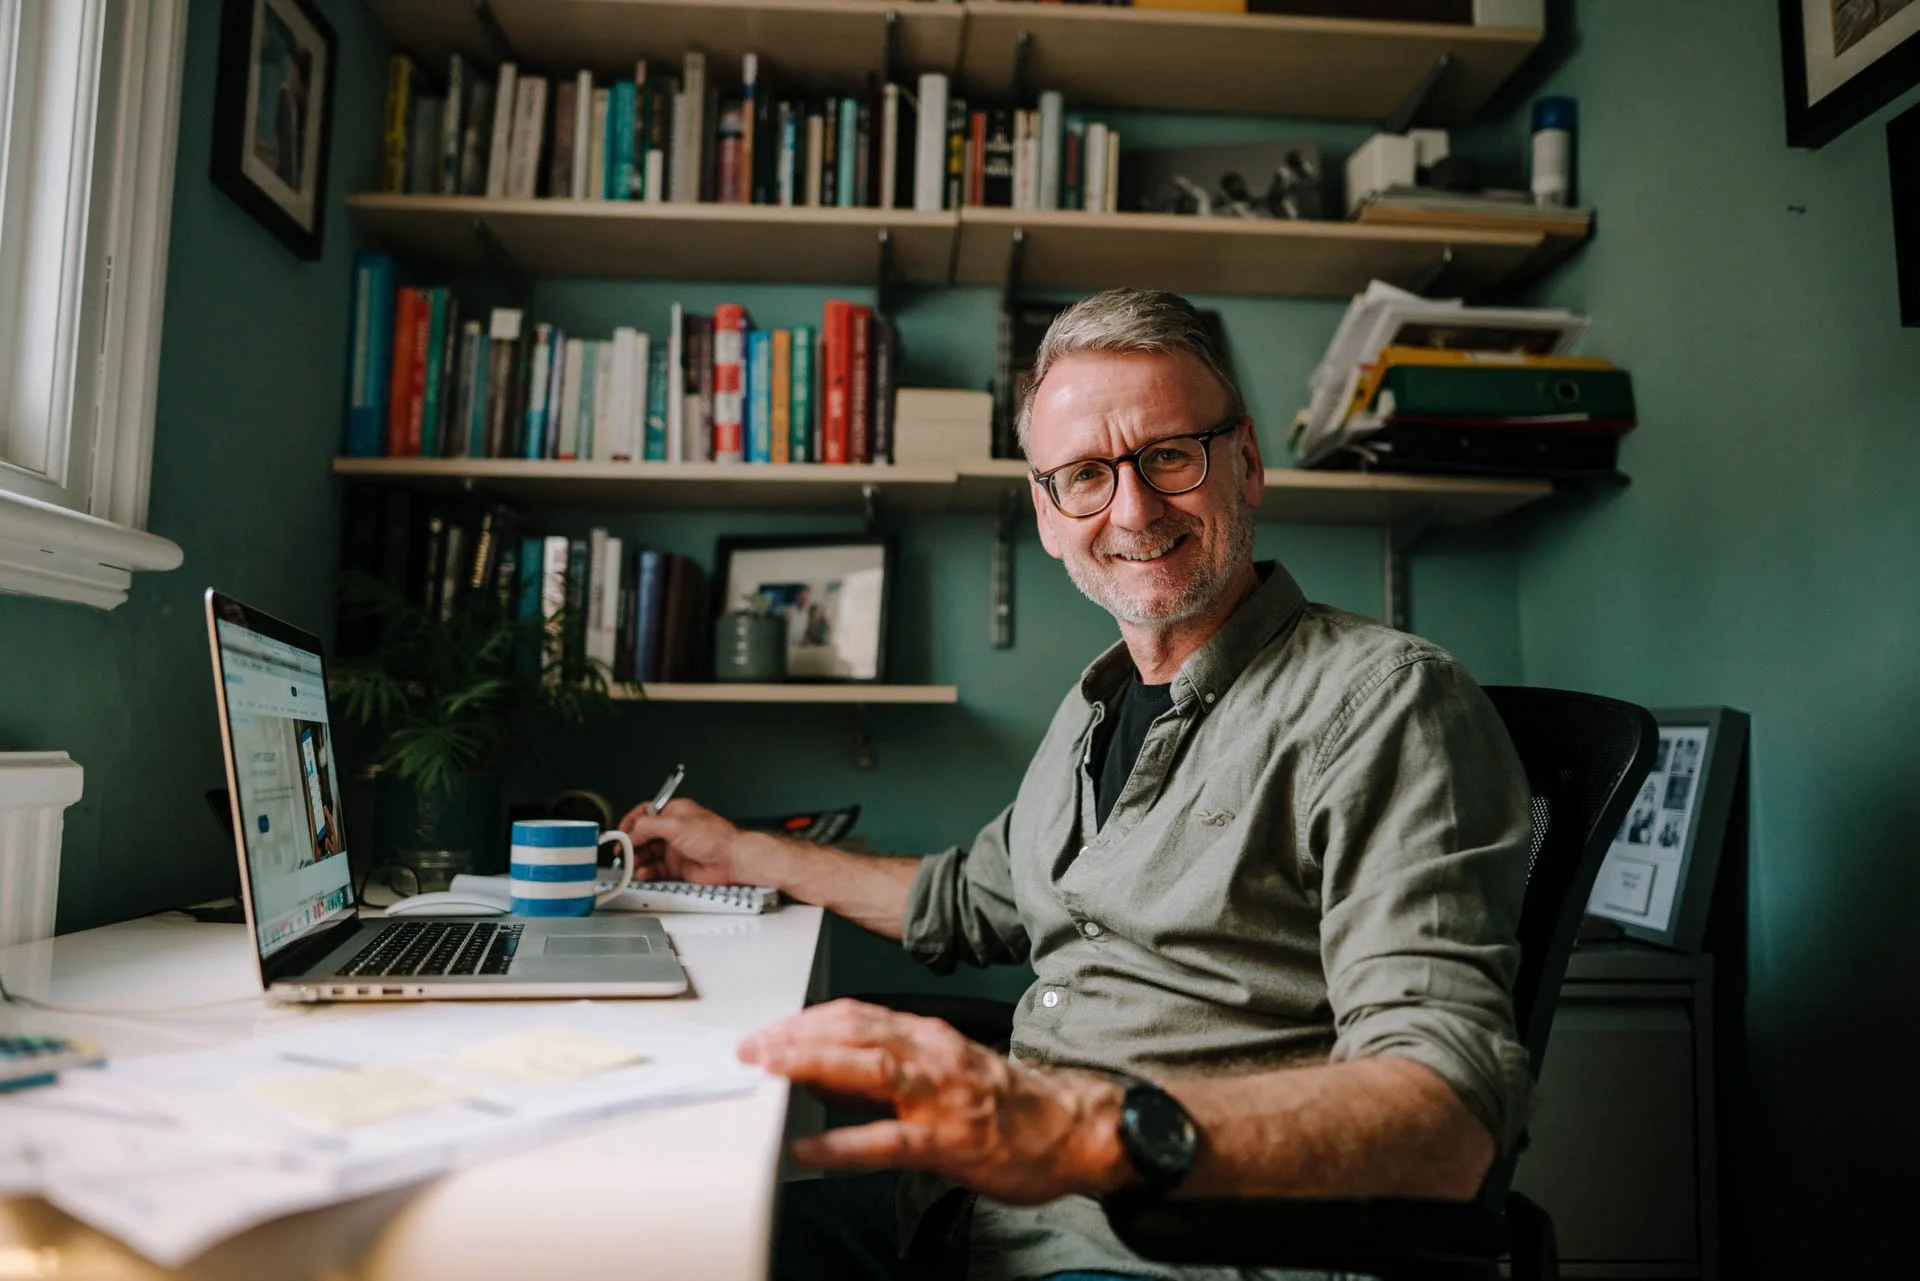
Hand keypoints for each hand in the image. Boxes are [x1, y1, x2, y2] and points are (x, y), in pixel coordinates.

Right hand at [617, 796, 770, 884]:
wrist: (733, 861)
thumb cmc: (716, 838)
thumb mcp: (677, 825)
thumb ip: (649, 826)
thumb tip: (631, 831)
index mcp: (674, 812)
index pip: (644, 814)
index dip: (630, 823)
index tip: (620, 834)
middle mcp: (673, 830)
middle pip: (643, 836)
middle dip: (631, 845)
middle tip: (623, 853)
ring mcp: (675, 849)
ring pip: (647, 854)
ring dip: (636, 860)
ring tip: (631, 866)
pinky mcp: (677, 867)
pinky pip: (655, 870)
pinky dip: (647, 872)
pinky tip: (643, 874)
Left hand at [738, 999, 1132, 1204]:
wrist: (1071, 1128)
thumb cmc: (1006, 1103)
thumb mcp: (942, 1069)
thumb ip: (887, 1069)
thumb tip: (823, 1080)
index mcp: (926, 1035)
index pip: (852, 1015)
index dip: (802, 1020)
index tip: (763, 1032)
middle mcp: (930, 1053)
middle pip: (851, 1030)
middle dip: (792, 1036)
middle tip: (748, 1049)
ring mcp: (939, 1095)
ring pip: (867, 1068)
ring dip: (811, 1065)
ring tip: (768, 1074)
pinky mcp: (948, 1140)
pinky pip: (887, 1140)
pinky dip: (842, 1142)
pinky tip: (809, 1149)